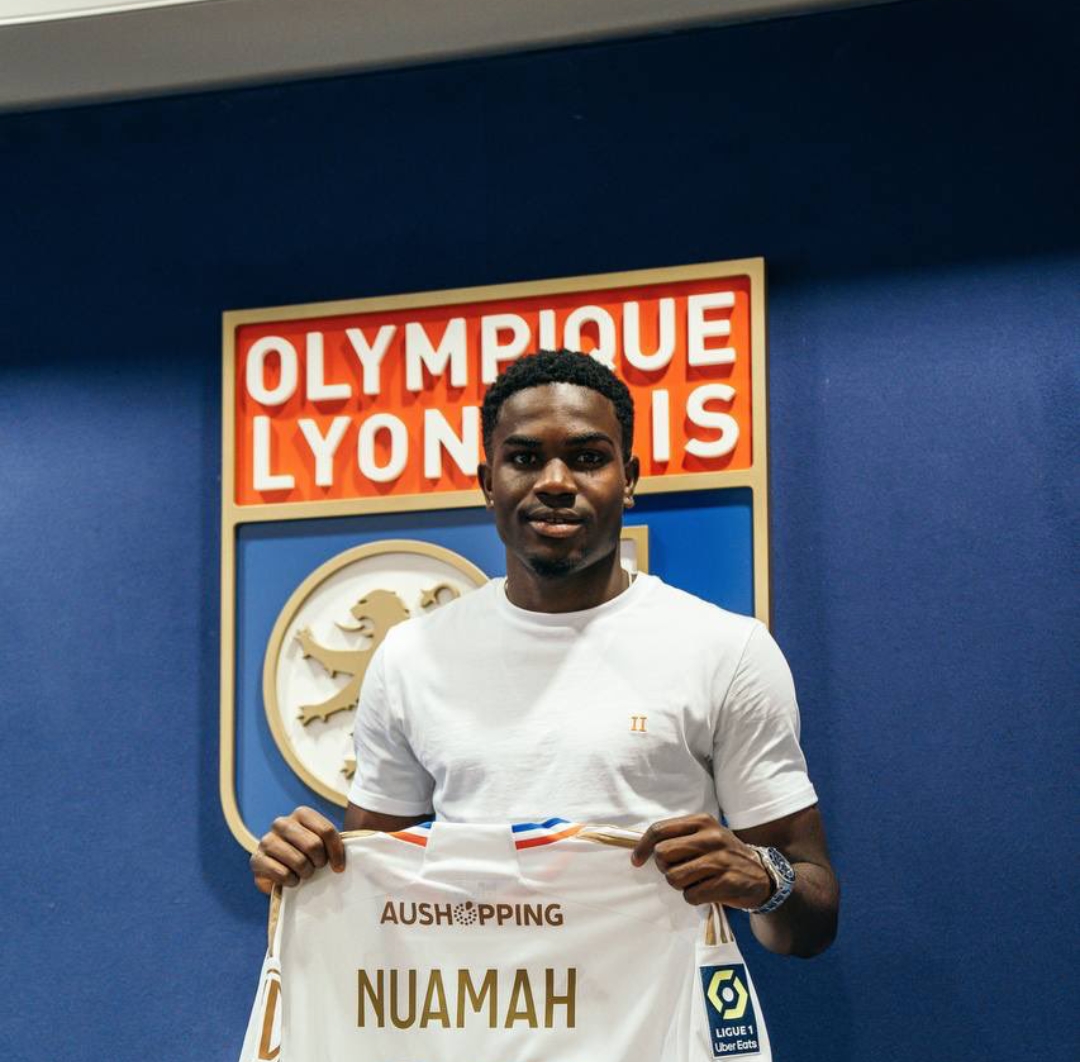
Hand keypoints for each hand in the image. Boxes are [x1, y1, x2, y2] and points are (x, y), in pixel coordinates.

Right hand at [250, 806, 344, 893]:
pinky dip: (291, 881)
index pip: (326, 831)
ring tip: (304, 873)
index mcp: (301, 813)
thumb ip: (333, 844)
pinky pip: (283, 874)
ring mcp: (266, 840)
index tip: (339, 867)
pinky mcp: (256, 860)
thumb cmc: (307, 856)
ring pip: (299, 861)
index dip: (336, 852)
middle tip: (317, 868)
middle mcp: (281, 823)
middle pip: (313, 845)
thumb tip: (341, 862)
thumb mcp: (322, 844)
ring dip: (306, 873)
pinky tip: (291, 880)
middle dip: (320, 862)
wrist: (280, 871)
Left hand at [631, 813, 772, 909]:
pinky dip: (693, 897)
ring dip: (679, 885)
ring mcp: (720, 859)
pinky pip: (691, 895)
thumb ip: (679, 837)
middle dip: (664, 868)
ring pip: (674, 877)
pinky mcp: (727, 882)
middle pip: (662, 854)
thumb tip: (644, 847)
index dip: (642, 846)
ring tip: (694, 881)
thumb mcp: (705, 836)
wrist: (762, 875)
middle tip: (677, 871)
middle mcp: (710, 837)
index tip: (637, 860)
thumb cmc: (724, 855)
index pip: (659, 830)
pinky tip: (705, 891)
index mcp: (702, 821)